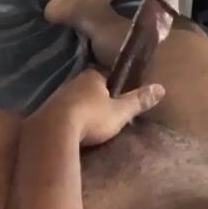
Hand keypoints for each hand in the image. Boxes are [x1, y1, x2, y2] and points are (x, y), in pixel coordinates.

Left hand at [35, 68, 164, 147]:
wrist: (54, 131)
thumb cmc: (92, 117)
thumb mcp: (120, 111)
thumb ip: (138, 101)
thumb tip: (161, 88)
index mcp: (92, 77)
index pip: (107, 77)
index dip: (114, 88)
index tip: (119, 101)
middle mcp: (74, 82)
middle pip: (89, 89)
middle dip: (96, 100)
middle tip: (106, 117)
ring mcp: (58, 96)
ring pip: (75, 101)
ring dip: (81, 110)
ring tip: (90, 127)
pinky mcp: (47, 111)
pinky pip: (62, 113)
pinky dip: (68, 120)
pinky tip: (73, 132)